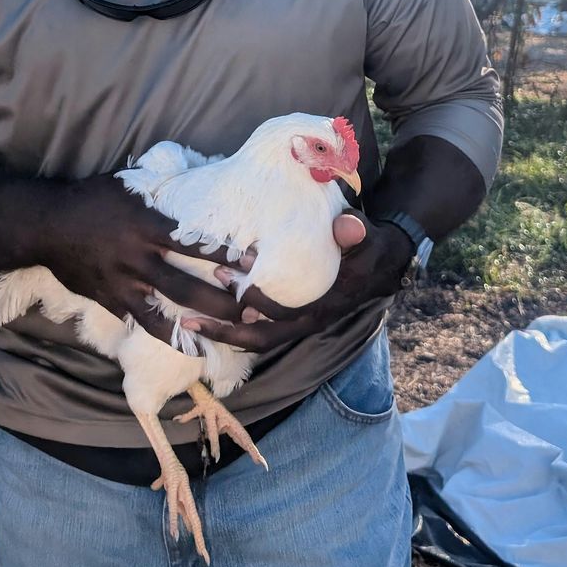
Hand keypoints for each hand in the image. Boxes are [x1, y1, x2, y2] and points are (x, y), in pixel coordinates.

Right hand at [28, 175, 253, 344]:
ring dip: (195, 326)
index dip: (222, 254)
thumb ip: (158, 190)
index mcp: (144, 227)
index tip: (250, 263)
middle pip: (184, 287)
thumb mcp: (126, 186)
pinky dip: (163, 334)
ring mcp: (122, 284)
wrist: (45, 226)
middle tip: (249, 311)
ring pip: (164, 313)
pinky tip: (185, 345)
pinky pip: (140, 321)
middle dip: (218, 301)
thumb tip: (194, 174)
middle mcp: (136, 259)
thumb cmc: (90, 200)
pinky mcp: (109, 300)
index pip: (191, 243)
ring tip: (225, 338)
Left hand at [176, 212, 415, 351]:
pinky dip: (231, 327)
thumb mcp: (366, 237)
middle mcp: (307, 321)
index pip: (284, 313)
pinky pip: (257, 331)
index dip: (255, 298)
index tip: (227, 271)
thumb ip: (354, 232)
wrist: (380, 264)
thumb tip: (348, 227)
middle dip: (223, 330)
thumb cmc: (367, 248)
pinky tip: (205, 316)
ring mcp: (297, 322)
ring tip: (186, 320)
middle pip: (260, 338)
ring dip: (221, 332)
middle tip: (189, 316)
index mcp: (322, 306)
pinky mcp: (289, 317)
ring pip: (255, 339)